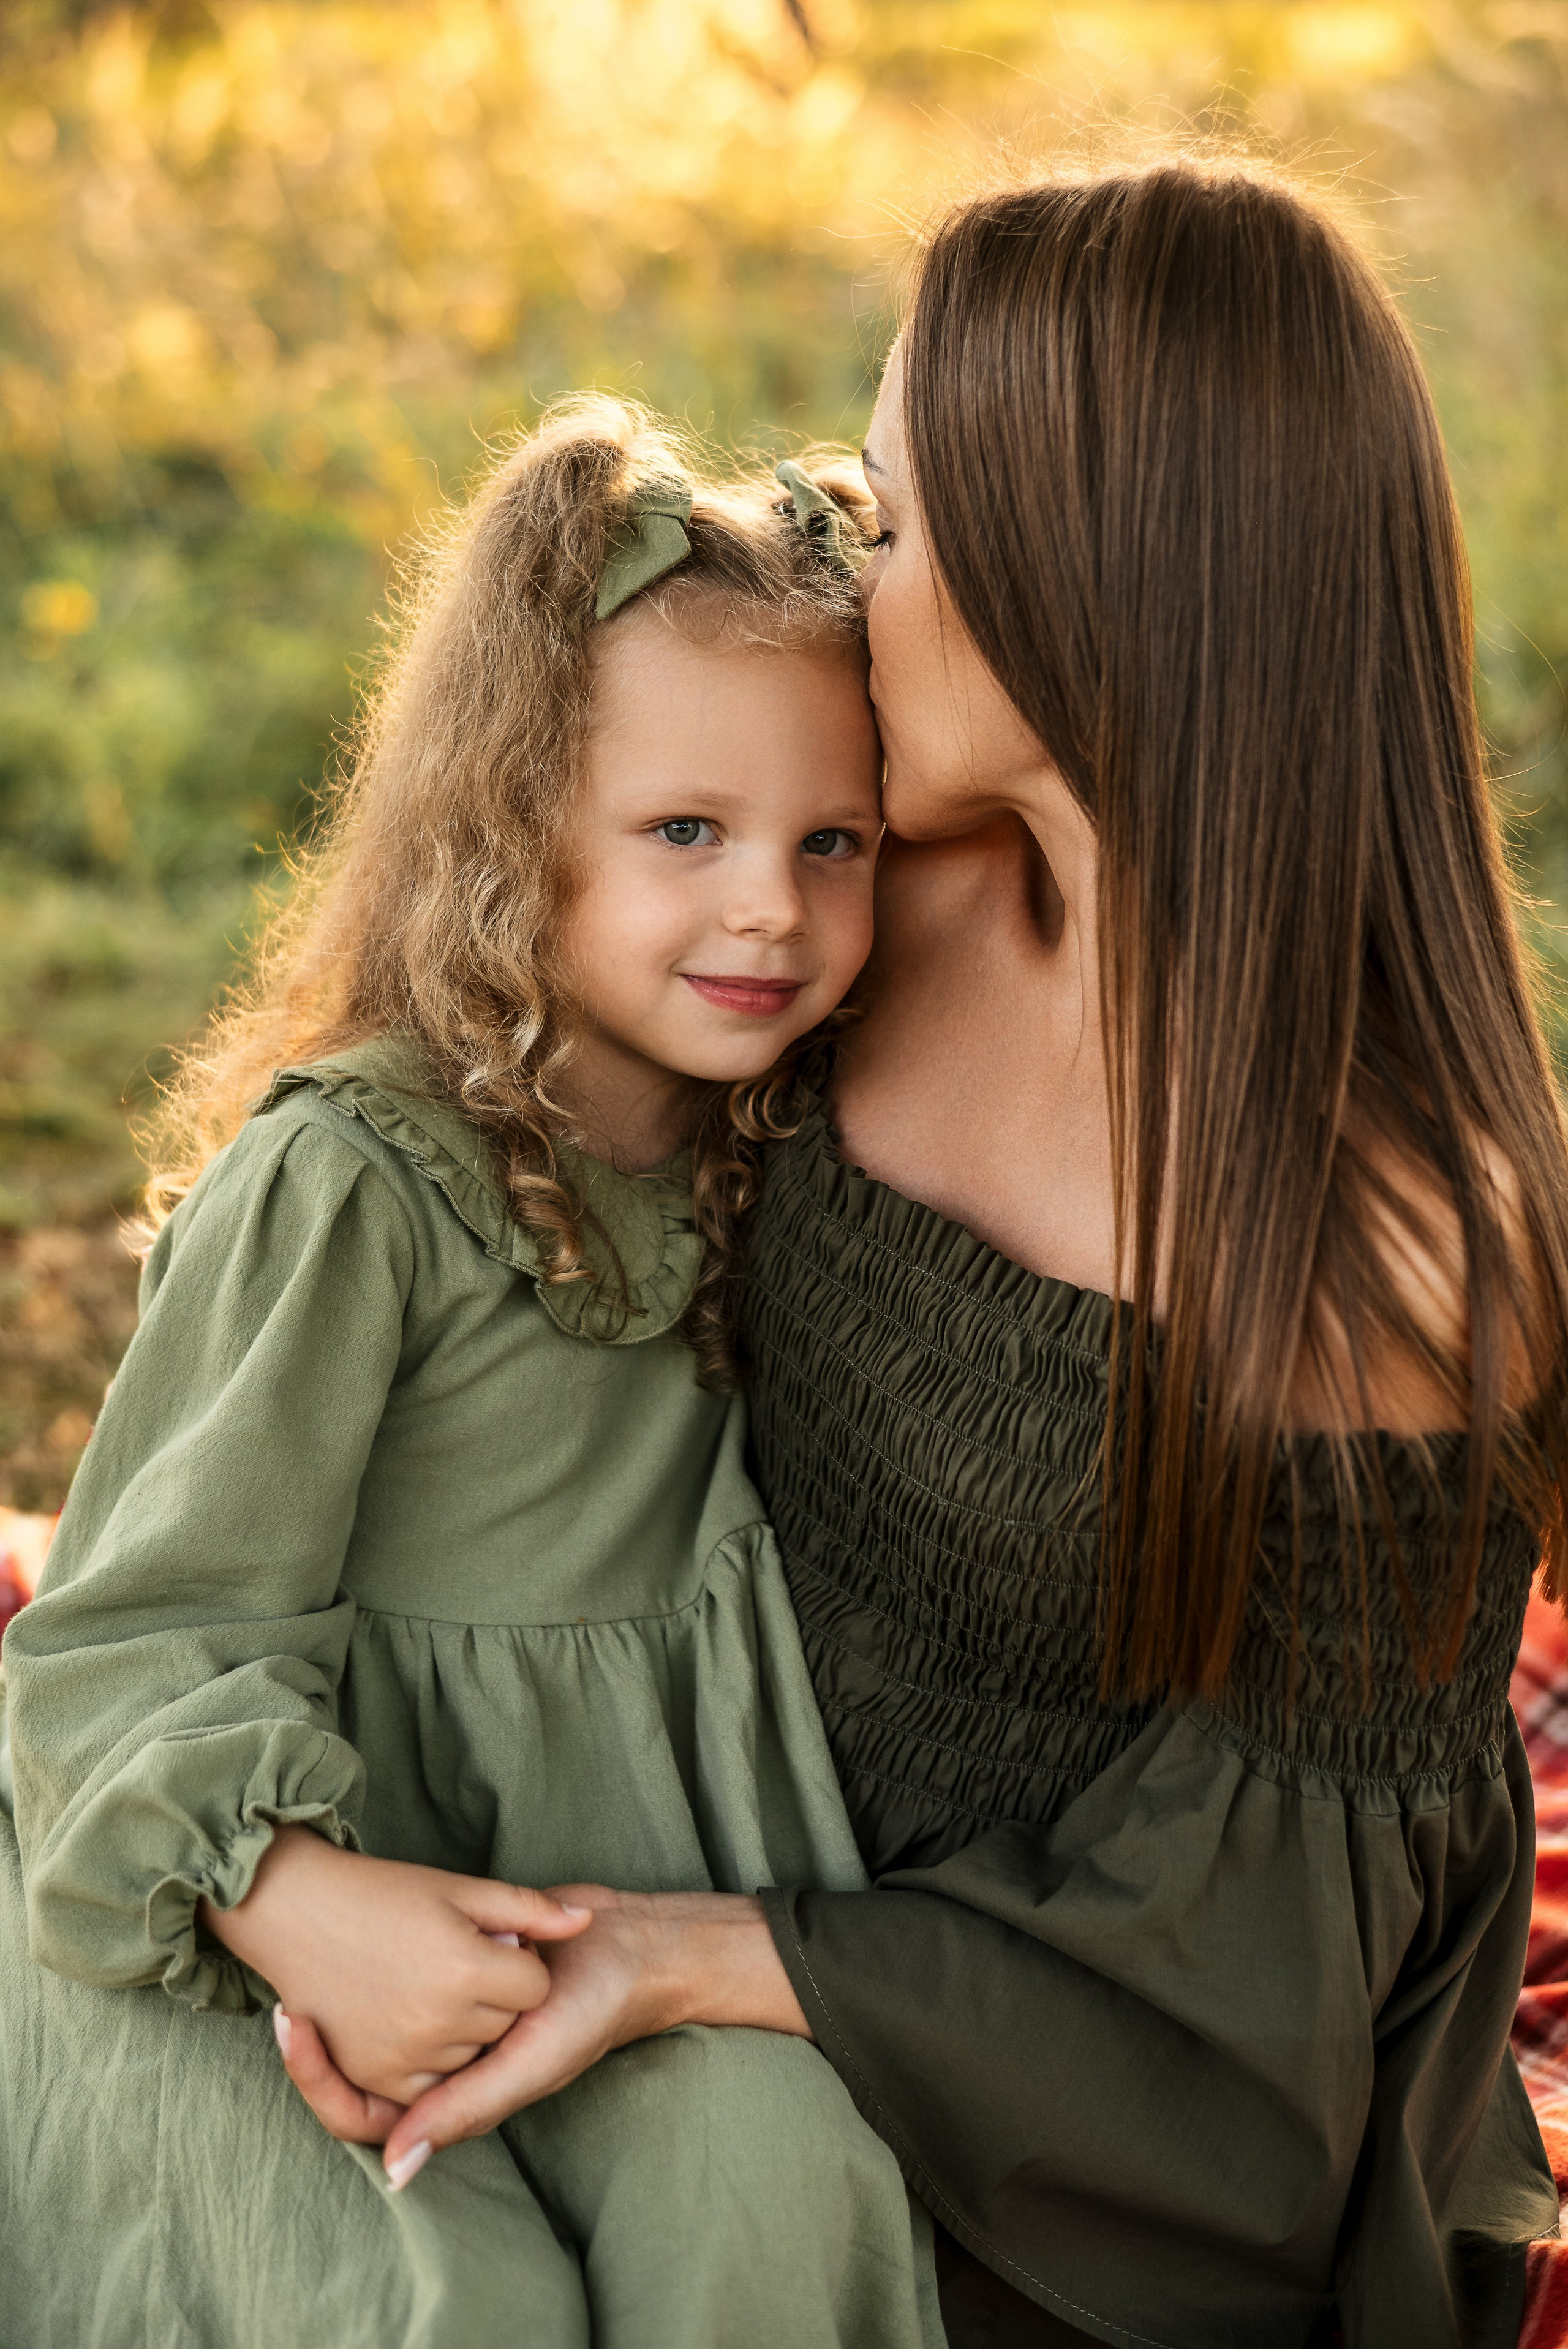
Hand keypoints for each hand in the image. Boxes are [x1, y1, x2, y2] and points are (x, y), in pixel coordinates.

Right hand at [201, 1825, 592, 2103]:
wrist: (298, 1910)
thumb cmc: (384, 1892)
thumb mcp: (462, 1889)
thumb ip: (529, 1910)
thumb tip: (586, 1919)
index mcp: (465, 1968)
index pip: (532, 1983)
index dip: (517, 1958)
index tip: (488, 1938)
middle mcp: (438, 2021)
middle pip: (505, 2023)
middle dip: (495, 1993)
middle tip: (454, 1954)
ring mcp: (403, 2055)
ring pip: (473, 2057)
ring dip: (465, 2029)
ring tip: (430, 1980)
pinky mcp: (374, 2075)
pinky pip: (432, 2086)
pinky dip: (435, 2060)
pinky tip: (415, 2015)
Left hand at [274, 1885, 810, 2186]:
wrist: (633, 1944)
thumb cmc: (591, 2011)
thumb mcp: (529, 2063)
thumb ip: (466, 2111)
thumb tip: (396, 2173)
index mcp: (455, 2093)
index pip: (364, 2115)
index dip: (318, 2082)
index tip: (292, 2026)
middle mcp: (446, 2060)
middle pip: (354, 2071)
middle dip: (317, 2042)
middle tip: (287, 2001)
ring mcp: (450, 2017)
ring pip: (373, 2022)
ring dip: (346, 1999)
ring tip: (313, 1970)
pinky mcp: (459, 1970)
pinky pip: (404, 1976)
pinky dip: (382, 1961)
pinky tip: (362, 1934)